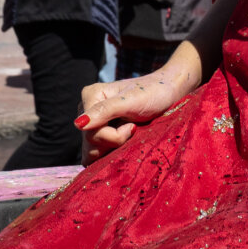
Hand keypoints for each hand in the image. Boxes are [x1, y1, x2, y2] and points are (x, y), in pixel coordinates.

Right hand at [76, 67, 193, 163]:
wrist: (169, 94)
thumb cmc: (154, 93)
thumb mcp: (132, 100)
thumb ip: (105, 110)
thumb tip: (78, 124)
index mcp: (90, 96)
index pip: (89, 131)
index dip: (113, 135)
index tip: (133, 125)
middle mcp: (87, 110)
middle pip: (89, 143)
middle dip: (114, 142)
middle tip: (134, 128)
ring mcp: (94, 124)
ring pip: (91, 152)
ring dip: (113, 148)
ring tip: (130, 134)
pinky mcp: (101, 135)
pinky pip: (97, 155)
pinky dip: (111, 154)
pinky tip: (125, 142)